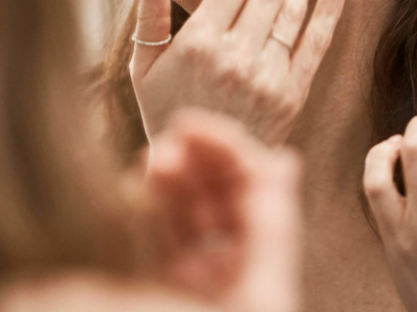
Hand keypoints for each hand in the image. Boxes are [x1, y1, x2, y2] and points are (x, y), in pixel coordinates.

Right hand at [130, 0, 347, 145]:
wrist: (201, 168)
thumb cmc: (166, 112)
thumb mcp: (143, 68)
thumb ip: (150, 16)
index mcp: (198, 43)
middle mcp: (236, 56)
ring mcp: (267, 76)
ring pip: (291, 10)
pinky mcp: (291, 93)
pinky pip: (316, 44)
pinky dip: (330, 10)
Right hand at [138, 109, 302, 311]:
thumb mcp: (259, 293)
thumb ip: (271, 227)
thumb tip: (284, 159)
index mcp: (263, 263)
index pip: (250, 187)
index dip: (224, 148)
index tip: (189, 124)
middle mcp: (230, 265)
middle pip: (214, 194)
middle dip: (193, 161)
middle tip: (167, 143)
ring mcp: (193, 277)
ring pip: (180, 212)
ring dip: (166, 181)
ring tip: (150, 160)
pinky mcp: (155, 289)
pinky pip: (151, 241)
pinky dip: (142, 211)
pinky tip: (131, 190)